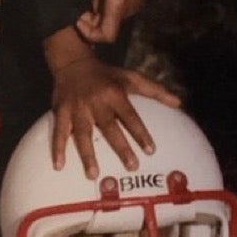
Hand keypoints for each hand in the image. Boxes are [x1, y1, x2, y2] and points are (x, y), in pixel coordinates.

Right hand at [47, 42, 179, 178]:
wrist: (73, 62)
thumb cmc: (107, 74)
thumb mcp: (131, 77)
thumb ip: (155, 91)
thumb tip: (179, 103)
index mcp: (115, 93)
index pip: (130, 115)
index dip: (140, 132)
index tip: (151, 150)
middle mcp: (96, 101)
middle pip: (109, 127)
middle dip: (120, 147)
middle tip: (131, 166)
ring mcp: (77, 107)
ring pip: (82, 133)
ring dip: (87, 154)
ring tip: (94, 174)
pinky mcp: (61, 111)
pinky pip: (58, 131)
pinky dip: (57, 148)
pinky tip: (58, 166)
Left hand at [52, 0, 165, 43]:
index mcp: (118, 6)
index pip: (106, 36)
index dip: (90, 33)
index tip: (79, 17)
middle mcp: (128, 10)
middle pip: (107, 26)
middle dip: (91, 18)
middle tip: (80, 3)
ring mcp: (135, 4)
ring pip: (113, 15)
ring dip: (100, 9)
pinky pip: (120, 7)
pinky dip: (109, 2)